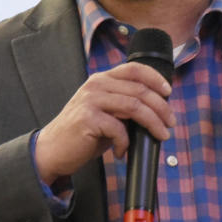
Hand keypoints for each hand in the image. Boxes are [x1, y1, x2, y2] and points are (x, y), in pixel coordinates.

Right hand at [33, 62, 174, 185]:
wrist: (52, 150)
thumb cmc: (82, 134)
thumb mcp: (105, 112)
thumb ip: (125, 105)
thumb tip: (157, 110)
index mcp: (101, 79)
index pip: (134, 69)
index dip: (155, 78)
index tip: (168, 92)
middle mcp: (96, 85)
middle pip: (140, 90)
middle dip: (161, 108)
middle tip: (170, 123)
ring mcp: (91, 100)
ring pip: (135, 107)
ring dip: (153, 124)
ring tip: (160, 136)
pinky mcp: (88, 118)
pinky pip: (119, 129)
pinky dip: (125, 143)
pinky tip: (121, 152)